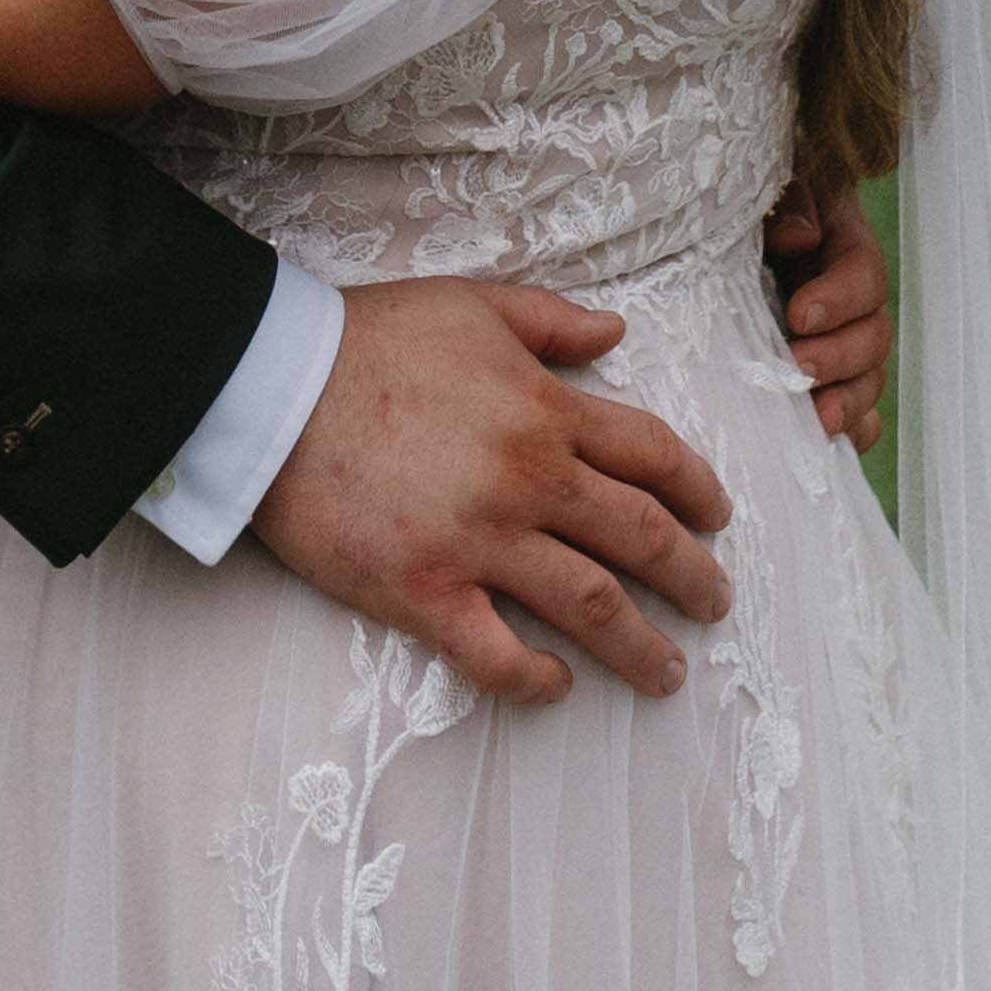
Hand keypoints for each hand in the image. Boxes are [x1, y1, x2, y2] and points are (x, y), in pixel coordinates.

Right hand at [252, 279, 732, 707]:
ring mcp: (478, 542)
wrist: (273, 385)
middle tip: (716, 605)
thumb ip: (550, 322)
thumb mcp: (470, 304)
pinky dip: (535, 679)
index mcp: (543, 409)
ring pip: (588, 605)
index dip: (696, 489)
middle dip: (692, 576)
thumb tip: (616, 332)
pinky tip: (557, 685)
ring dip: (640, 646)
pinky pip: (495, 655)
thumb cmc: (368, 337)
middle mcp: (527, 479)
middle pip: (638, 538)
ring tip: (668, 673)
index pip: (651, 454)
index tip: (717, 516)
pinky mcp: (422, 592)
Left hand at [767, 189, 891, 451]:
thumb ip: (790, 206)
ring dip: (847, 402)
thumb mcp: (767, 193)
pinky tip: (832, 442)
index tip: (799, 316)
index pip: (863, 272)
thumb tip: (801, 236)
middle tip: (799, 369)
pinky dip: (852, 430)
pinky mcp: (832, 380)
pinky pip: (861, 414)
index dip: (839, 299)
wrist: (725, 239)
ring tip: (818, 420)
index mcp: (844, 245)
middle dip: (838, 357)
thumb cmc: (747, 210)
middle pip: (873, 335)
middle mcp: (855, 301)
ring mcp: (847, 344)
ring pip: (870, 380)